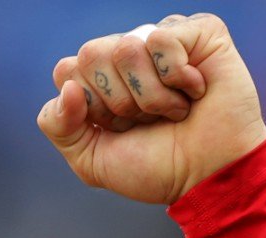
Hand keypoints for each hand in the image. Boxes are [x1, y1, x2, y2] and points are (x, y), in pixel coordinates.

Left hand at [37, 14, 265, 203]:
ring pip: (125, 48)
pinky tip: (196, 91)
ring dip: (150, 96)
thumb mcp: (90, 159)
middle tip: (147, 119)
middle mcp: (128, 54)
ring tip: (175, 109)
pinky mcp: (199, 31)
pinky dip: (177, 77)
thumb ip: (58, 125)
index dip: (90, 108)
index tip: (118, 129)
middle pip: (91, 54)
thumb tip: (67, 86)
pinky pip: (161, 39)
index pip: (66, 71)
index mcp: (100, 78)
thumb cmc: (155, 166)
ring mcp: (161, 40)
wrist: (207, 177)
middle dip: (118, 102)